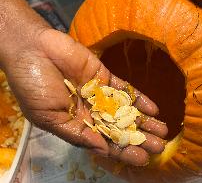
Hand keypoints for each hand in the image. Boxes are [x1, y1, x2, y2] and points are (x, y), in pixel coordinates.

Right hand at [2, 29, 167, 165]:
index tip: (142, 158)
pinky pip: (125, 90)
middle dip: (139, 138)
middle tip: (159, 146)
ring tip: (162, 131)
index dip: (123, 151)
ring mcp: (100, 94)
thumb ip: (76, 134)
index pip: (104, 142)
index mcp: (77, 125)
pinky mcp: (105, 77)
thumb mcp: (49, 118)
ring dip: (144, 121)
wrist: (32, 50)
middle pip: (120, 128)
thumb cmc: (34, 87)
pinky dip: (139, 99)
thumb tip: (102, 149)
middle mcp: (91, 111)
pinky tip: (153, 109)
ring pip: (126, 110)